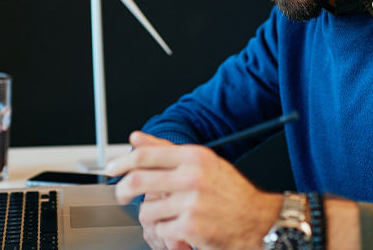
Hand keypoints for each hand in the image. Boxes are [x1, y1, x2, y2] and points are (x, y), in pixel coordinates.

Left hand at [106, 131, 281, 249]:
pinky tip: (178, 232)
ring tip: (165, 218)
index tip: (112, 170)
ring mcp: (192, 202)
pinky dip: (166, 235)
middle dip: (123, 190)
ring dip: (152, 218)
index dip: (122, 162)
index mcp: (195, 158)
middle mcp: (193, 177)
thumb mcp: (204, 164)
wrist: (260, 222)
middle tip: (121, 196)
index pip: (147, 155)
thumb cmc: (233, 194)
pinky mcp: (191, 227)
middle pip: (139, 180)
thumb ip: (168, 151)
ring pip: (148, 210)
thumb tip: (137, 138)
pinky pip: (161, 230)